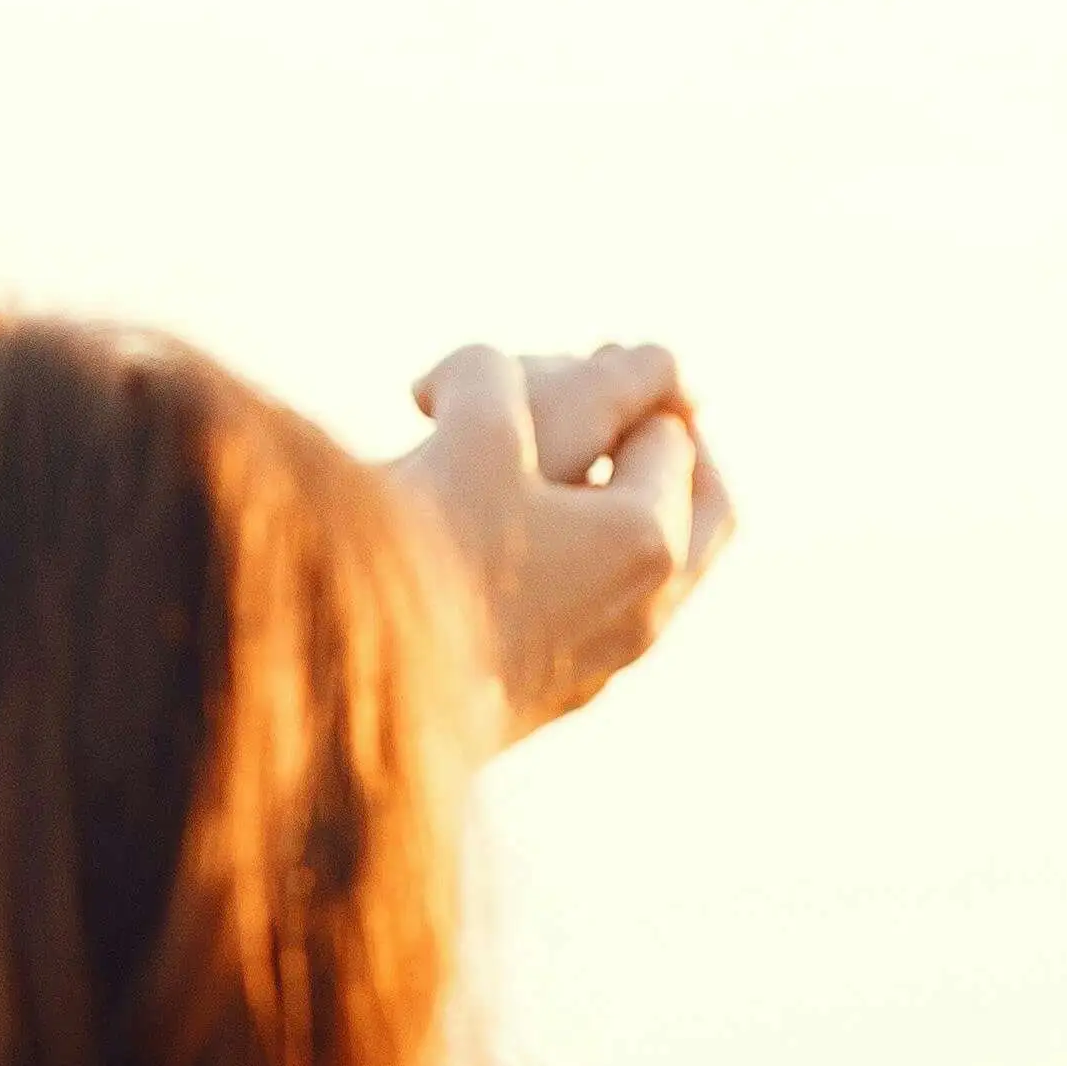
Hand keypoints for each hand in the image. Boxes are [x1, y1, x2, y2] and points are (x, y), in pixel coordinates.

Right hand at [376, 341, 736, 736]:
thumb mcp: (466, 430)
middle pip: (703, 515)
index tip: (592, 358)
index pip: (668, 433)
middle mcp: (643, 611)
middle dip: (674, 456)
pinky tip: (514, 554)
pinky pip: (598, 618)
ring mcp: (601, 664)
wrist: (363, 707)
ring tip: (570, 480)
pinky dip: (582, 568)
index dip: (629, 385)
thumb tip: (496, 365)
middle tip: (640, 416)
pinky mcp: (548, 700)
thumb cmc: (424, 559)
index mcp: (645, 539)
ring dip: (626, 515)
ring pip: (655, 575)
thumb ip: (496, 373)